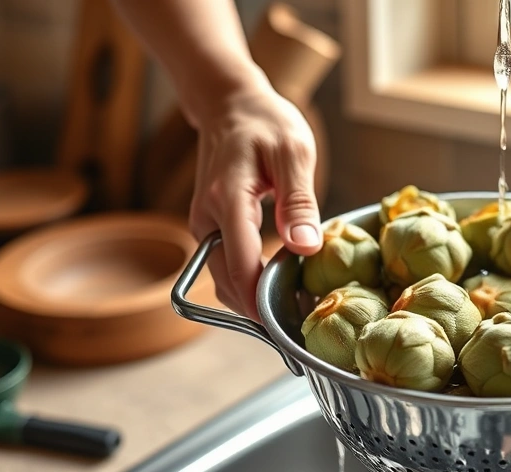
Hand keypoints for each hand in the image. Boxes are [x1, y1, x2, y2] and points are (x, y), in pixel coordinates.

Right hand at [188, 83, 321, 321]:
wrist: (230, 104)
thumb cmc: (266, 123)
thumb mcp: (293, 153)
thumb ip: (299, 202)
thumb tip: (305, 247)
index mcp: (228, 199)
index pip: (240, 265)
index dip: (261, 301)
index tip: (288, 326)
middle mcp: (207, 218)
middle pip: (226, 282)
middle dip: (259, 310)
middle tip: (300, 328)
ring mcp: (205, 225)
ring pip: (223, 280)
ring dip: (252, 300)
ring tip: (294, 310)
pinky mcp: (211, 228)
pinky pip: (227, 266)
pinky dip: (248, 283)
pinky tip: (280, 286)